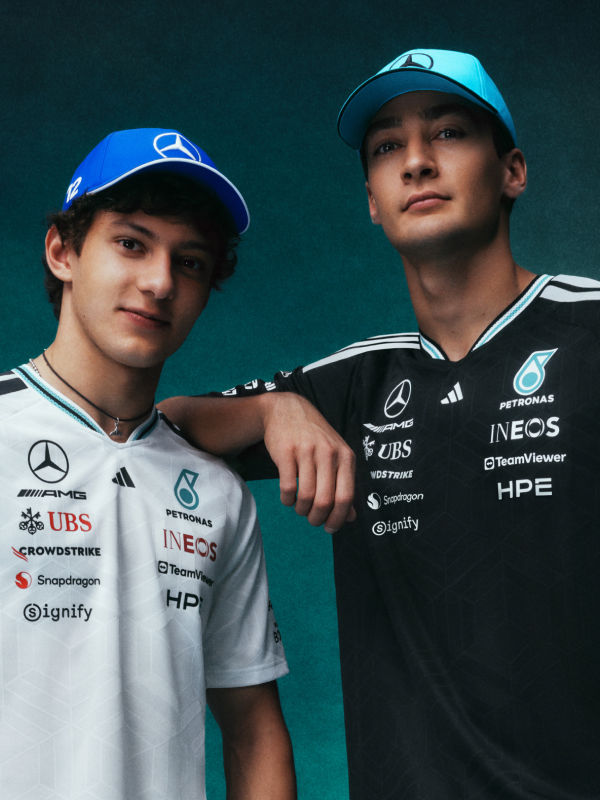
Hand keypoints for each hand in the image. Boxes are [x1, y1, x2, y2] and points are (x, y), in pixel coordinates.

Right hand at [259, 393, 355, 531]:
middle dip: (318, 518)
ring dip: (302, 509)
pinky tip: (288, 498)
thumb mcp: (336, 456)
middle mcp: (328, 453)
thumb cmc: (315, 438)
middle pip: (325, 500)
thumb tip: (350, 517)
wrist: (288, 410)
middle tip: (313, 520)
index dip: (338, 518)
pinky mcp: (286, 452)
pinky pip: (288, 487)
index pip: (346, 497)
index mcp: (345, 456)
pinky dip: (287, 500)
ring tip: (300, 508)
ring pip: (306, 496)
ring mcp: (306, 451)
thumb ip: (344, 485)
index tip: (330, 528)